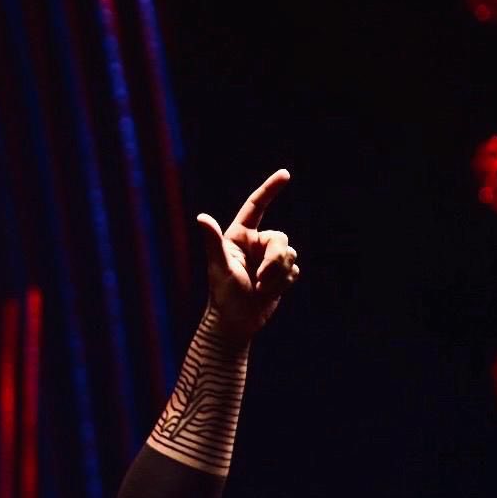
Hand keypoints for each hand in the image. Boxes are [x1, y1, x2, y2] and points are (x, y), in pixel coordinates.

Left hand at [195, 169, 299, 339]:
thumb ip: (214, 241)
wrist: (235, 323)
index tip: (285, 174)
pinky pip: (295, 270)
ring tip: (260, 289)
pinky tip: (269, 293)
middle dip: (274, 261)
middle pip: (280, 239)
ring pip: (290, 255)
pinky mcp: (280, 273)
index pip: (256, 206)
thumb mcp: (219, 267)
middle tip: (260, 279)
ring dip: (278, 276)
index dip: (270, 189)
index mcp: (239, 236)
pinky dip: (284, 284)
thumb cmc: (222, 296)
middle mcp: (255, 243)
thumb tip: (202, 217)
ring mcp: (268, 258)